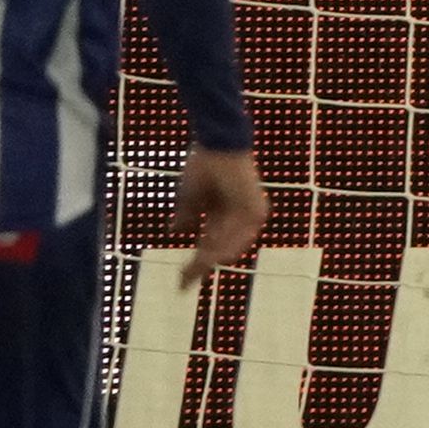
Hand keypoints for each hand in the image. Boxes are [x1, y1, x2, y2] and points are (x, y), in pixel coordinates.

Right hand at [177, 147, 263, 276]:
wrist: (217, 144)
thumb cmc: (205, 165)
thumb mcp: (190, 197)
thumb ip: (186, 216)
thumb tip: (174, 232)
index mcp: (226, 216)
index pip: (211, 246)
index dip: (197, 264)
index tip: (181, 282)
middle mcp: (241, 219)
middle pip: (221, 251)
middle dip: (202, 267)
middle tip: (184, 283)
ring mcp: (251, 215)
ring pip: (229, 247)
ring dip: (209, 260)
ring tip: (191, 271)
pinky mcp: (254, 210)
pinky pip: (238, 235)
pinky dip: (222, 246)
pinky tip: (206, 256)